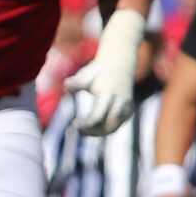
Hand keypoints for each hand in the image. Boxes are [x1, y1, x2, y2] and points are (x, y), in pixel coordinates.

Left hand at [64, 8, 145, 135]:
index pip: (97, 116)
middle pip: (107, 126)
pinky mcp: (128, 109)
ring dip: (98, 132)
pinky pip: (118, 125)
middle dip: (92, 132)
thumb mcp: (85, 74)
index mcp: (107, 94)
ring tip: (84, 129)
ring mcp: (126, 106)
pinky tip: (94, 127)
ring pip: (114, 128)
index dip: (86, 125)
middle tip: (78, 129)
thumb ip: (76, 82)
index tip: (74, 124)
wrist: (118, 63)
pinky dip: (106, 129)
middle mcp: (119, 102)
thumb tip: (66, 85)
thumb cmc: (97, 71)